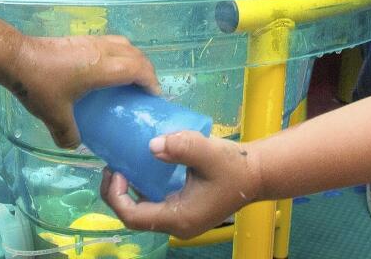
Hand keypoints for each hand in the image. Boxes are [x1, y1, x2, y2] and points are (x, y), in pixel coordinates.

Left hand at [10, 35, 159, 147]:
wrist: (16, 57)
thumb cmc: (40, 85)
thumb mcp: (54, 116)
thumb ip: (68, 134)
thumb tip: (76, 146)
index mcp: (104, 68)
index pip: (139, 70)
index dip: (151, 83)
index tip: (154, 98)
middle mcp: (103, 51)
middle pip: (136, 55)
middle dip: (147, 72)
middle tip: (145, 91)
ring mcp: (92, 41)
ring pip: (124, 45)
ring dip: (134, 59)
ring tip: (130, 78)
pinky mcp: (81, 39)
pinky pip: (111, 43)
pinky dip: (119, 54)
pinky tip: (106, 70)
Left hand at [101, 131, 262, 238]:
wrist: (258, 173)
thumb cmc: (235, 167)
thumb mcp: (208, 153)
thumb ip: (182, 147)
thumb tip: (152, 145)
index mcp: (179, 218)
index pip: (134, 217)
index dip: (117, 196)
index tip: (116, 170)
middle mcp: (177, 225)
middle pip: (135, 217)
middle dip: (117, 194)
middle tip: (113, 166)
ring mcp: (181, 219)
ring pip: (144, 211)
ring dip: (128, 191)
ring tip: (122, 165)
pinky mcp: (185, 209)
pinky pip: (155, 204)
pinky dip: (143, 189)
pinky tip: (142, 168)